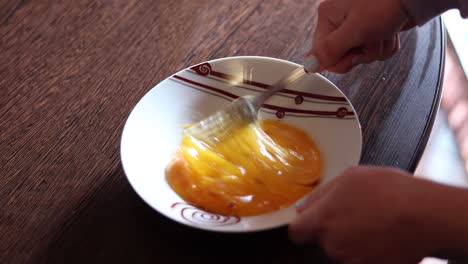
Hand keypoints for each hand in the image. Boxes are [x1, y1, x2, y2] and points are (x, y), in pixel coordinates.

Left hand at [288, 166, 441, 263]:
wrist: (425, 215)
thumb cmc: (389, 191)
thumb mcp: (349, 177)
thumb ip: (320, 195)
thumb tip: (303, 207)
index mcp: (321, 221)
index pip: (296, 232)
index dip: (304, 226)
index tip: (312, 221)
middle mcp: (332, 245)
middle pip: (322, 240)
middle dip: (333, 230)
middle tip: (354, 215)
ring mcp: (350, 260)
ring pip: (342, 251)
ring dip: (351, 241)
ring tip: (372, 224)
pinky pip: (360, 259)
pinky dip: (367, 251)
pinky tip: (381, 237)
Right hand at [310, 0, 415, 72]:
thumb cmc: (385, 3)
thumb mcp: (355, 30)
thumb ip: (330, 50)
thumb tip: (308, 65)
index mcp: (328, 17)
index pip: (322, 55)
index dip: (341, 60)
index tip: (354, 51)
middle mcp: (339, 20)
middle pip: (343, 56)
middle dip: (363, 53)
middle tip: (371, 37)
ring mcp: (355, 25)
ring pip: (361, 55)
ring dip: (377, 49)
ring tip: (383, 31)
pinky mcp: (371, 29)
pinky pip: (374, 50)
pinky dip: (384, 45)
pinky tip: (389, 32)